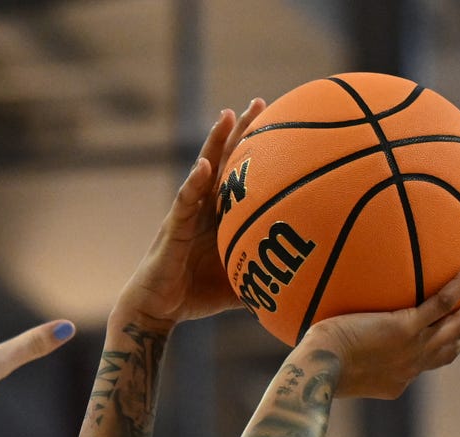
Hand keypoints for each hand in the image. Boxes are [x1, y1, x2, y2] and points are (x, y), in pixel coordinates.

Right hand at [117, 101, 268, 330]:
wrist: (158, 310)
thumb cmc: (196, 295)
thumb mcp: (239, 284)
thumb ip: (265, 279)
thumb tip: (302, 288)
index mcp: (220, 215)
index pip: (241, 175)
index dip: (257, 150)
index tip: (281, 123)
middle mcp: (204, 207)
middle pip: (225, 160)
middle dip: (241, 131)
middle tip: (260, 102)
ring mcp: (187, 213)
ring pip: (203, 170)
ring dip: (215, 142)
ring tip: (227, 115)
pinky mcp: (172, 227)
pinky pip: (184, 201)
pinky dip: (193, 183)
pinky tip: (203, 165)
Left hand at [296, 266, 459, 399]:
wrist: (317, 372)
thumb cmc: (312, 367)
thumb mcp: (330, 361)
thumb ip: (338, 348)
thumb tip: (324, 333)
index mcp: (396, 379)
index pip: (427, 362)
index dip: (444, 348)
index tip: (453, 335)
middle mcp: (410, 366)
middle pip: (451, 346)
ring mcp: (412, 348)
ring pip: (456, 326)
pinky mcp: (405, 329)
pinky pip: (441, 304)